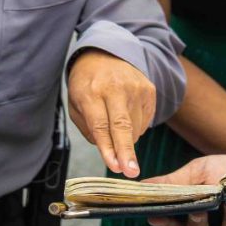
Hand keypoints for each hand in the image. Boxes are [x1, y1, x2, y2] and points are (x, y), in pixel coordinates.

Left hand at [67, 49, 155, 176]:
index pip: (100, 125)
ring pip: (135, 127)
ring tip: (116, 127)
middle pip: (123, 126)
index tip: (115, 166)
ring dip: (127, 140)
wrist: (105, 53)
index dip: (108, 148)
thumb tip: (109, 150)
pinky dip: (136, 128)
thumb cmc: (87, 83)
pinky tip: (127, 117)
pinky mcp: (149, 90)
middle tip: (131, 172)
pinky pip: (145, 121)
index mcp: (92, 92)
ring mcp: (136, 87)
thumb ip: (88, 128)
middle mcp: (116, 88)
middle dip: (126, 151)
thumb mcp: (76, 103)